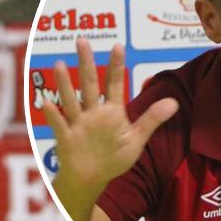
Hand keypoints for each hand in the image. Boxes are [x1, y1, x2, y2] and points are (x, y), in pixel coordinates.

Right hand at [41, 39, 178, 198]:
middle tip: (81, 40)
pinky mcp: (66, 138)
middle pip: (89, 84)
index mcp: (111, 112)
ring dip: (64, 84)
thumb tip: (175, 102)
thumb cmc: (113, 157)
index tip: (118, 46)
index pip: (114, 84)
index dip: (116, 66)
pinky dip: (52, 115)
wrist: (92, 179)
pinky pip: (58, 125)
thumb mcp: (136, 139)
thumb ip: (152, 119)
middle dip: (86, 63)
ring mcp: (78, 124)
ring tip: (58, 65)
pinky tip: (46, 103)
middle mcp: (93, 113)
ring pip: (70, 100)